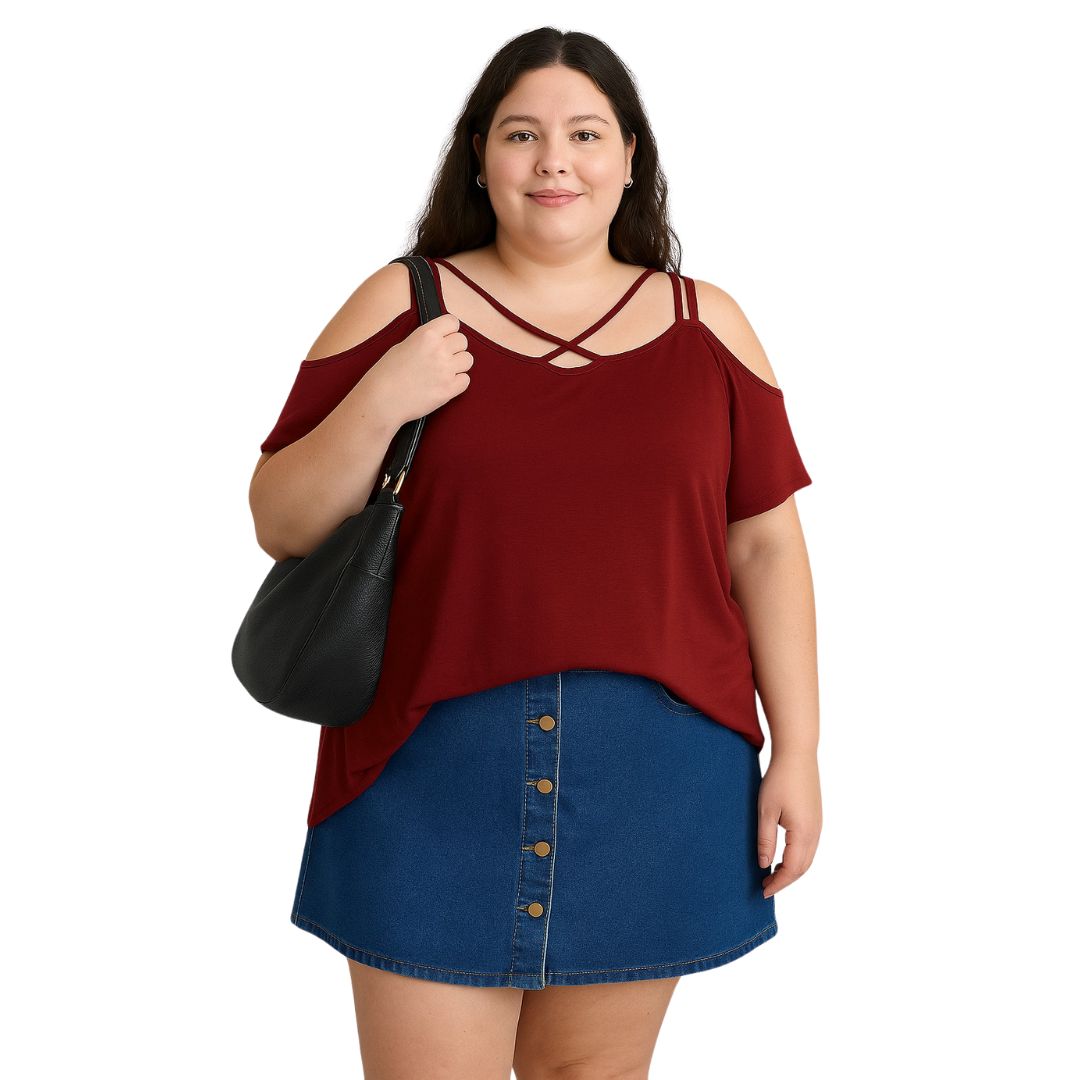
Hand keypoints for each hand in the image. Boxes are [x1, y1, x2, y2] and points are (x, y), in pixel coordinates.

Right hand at [365, 312, 473, 426]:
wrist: (381, 400)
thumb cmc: (387, 374)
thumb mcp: (403, 346)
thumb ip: (425, 340)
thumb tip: (441, 340)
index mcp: (426, 335)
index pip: (453, 322)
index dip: (450, 330)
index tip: (444, 338)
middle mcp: (439, 349)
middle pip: (463, 341)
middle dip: (455, 348)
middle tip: (442, 358)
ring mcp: (446, 370)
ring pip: (468, 359)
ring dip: (459, 365)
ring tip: (443, 371)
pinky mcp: (449, 389)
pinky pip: (466, 380)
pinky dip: (458, 382)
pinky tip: (444, 384)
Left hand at [758, 749, 821, 898]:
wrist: (798, 754)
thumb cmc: (779, 780)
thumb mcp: (766, 811)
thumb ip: (765, 840)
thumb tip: (764, 865)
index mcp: (804, 833)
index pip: (792, 869)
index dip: (778, 883)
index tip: (764, 892)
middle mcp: (815, 832)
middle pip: (803, 867)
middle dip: (785, 880)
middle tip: (766, 886)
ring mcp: (818, 824)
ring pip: (808, 858)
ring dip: (792, 870)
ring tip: (773, 874)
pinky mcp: (816, 817)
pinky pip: (810, 846)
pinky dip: (798, 858)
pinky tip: (784, 856)